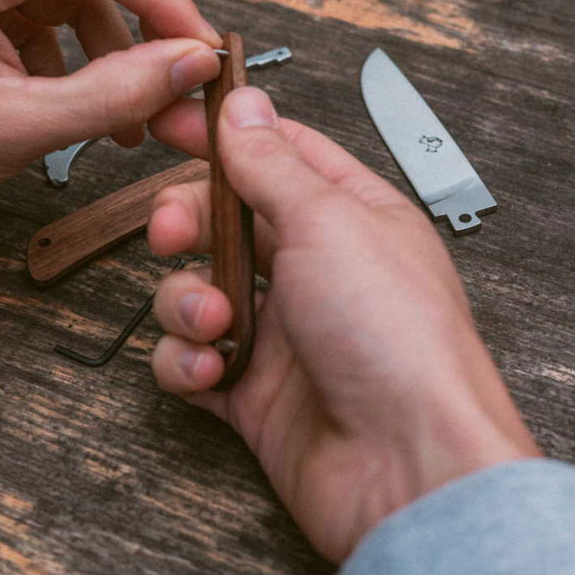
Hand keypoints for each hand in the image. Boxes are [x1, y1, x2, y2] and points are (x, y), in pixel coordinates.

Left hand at [0, 0, 220, 263]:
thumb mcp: (19, 130)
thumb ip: (116, 93)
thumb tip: (190, 65)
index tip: (201, 47)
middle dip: (146, 10)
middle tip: (181, 65)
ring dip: (115, 40)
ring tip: (133, 108)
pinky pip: (49, 8)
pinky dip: (80, 52)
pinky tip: (85, 101)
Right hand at [147, 87, 539, 561]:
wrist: (405, 467)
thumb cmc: (393, 336)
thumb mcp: (329, 222)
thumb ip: (273, 164)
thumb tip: (243, 108)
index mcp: (346, 216)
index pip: (276, 154)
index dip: (222, 135)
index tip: (169, 121)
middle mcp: (312, 269)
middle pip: (223, 220)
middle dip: (186, 223)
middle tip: (169, 232)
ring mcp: (280, 329)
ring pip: (196, 289)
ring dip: (185, 301)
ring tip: (212, 321)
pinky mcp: (251, 388)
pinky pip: (190, 358)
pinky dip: (187, 362)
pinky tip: (212, 371)